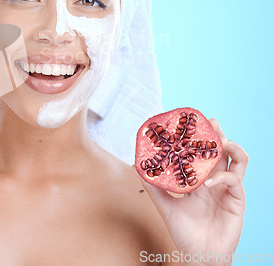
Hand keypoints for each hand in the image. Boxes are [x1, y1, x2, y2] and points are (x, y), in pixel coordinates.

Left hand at [142, 118, 246, 265]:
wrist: (197, 255)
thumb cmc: (183, 231)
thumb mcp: (164, 205)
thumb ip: (153, 186)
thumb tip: (136, 165)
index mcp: (199, 178)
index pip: (202, 152)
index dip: (200, 137)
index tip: (192, 122)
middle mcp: (215, 180)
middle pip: (221, 151)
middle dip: (218, 134)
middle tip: (212, 121)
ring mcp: (226, 189)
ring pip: (237, 161)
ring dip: (231, 148)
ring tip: (221, 142)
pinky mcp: (236, 201)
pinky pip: (234, 182)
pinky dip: (223, 177)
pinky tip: (208, 182)